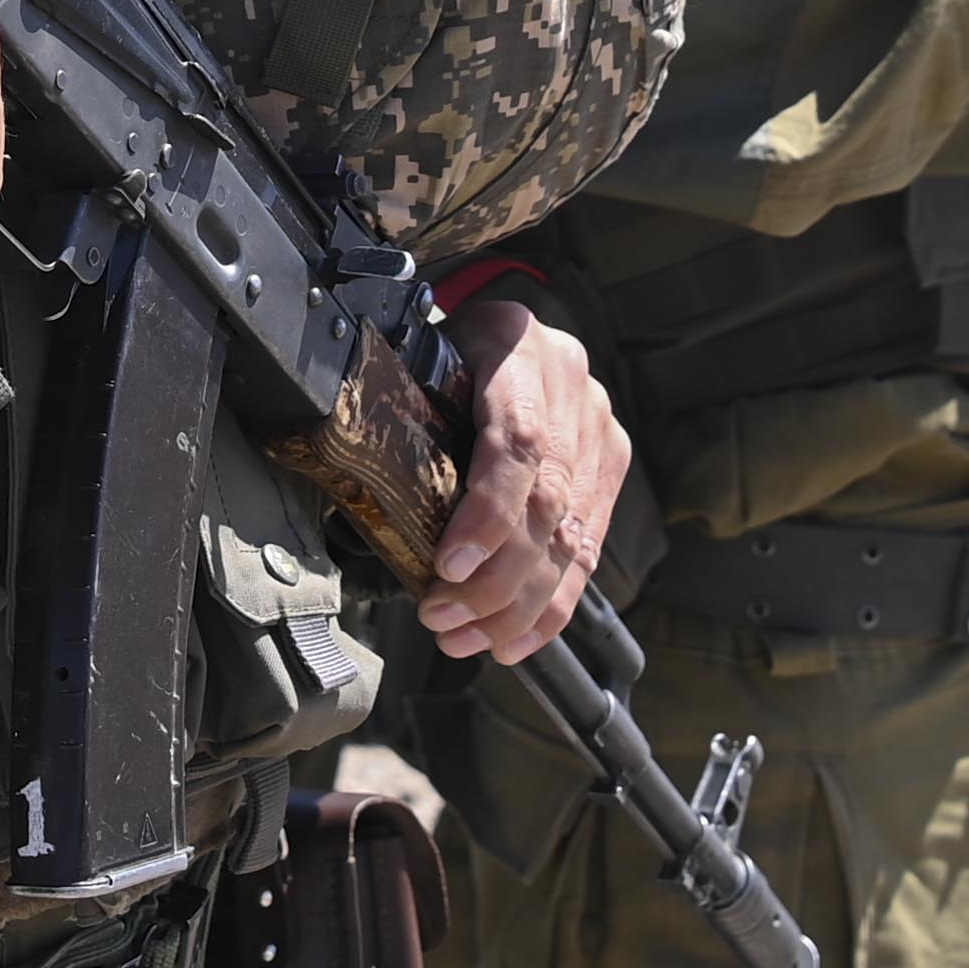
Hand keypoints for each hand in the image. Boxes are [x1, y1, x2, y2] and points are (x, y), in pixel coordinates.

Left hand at [419, 296, 627, 662]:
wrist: (503, 328)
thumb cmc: (444, 348)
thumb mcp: (417, 357)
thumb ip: (399, 407)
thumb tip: (359, 490)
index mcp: (517, 345)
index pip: (517, 442)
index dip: (489, 513)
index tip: (448, 565)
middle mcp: (571, 387)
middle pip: (547, 502)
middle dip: (494, 578)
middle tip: (441, 617)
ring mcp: (598, 429)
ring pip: (570, 536)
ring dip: (517, 604)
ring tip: (467, 639)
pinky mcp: (609, 467)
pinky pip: (588, 548)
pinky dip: (551, 604)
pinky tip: (516, 639)